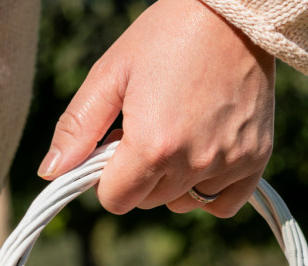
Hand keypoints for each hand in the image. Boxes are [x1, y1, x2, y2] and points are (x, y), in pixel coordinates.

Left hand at [39, 0, 274, 217]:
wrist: (234, 14)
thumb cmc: (166, 36)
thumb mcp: (111, 74)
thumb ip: (78, 127)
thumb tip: (51, 172)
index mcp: (152, 146)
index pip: (115, 200)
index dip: (107, 176)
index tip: (116, 144)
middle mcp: (194, 163)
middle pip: (148, 201)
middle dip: (139, 175)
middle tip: (149, 128)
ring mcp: (229, 163)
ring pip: (183, 203)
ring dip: (173, 182)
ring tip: (179, 134)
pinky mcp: (256, 159)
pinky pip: (223, 203)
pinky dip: (210, 190)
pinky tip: (205, 156)